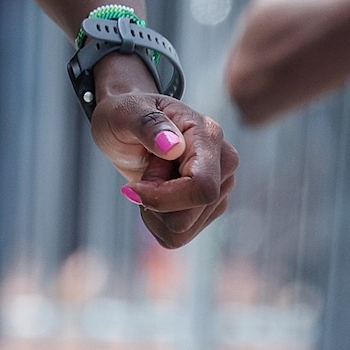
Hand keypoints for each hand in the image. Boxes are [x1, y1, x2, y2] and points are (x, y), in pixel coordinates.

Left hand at [87, 56, 237, 248]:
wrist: (130, 127)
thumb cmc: (126, 115)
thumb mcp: (125, 113)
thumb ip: (148, 124)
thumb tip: (173, 147)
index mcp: (208, 136)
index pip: (202, 187)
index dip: (163, 198)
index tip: (132, 188)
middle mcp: (224, 163)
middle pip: (189, 216)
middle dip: (154, 203)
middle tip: (145, 173)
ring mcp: (220, 188)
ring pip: (182, 231)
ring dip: (154, 213)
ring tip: (151, 180)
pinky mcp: (210, 208)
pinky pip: (177, 237)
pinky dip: (157, 222)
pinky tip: (155, 195)